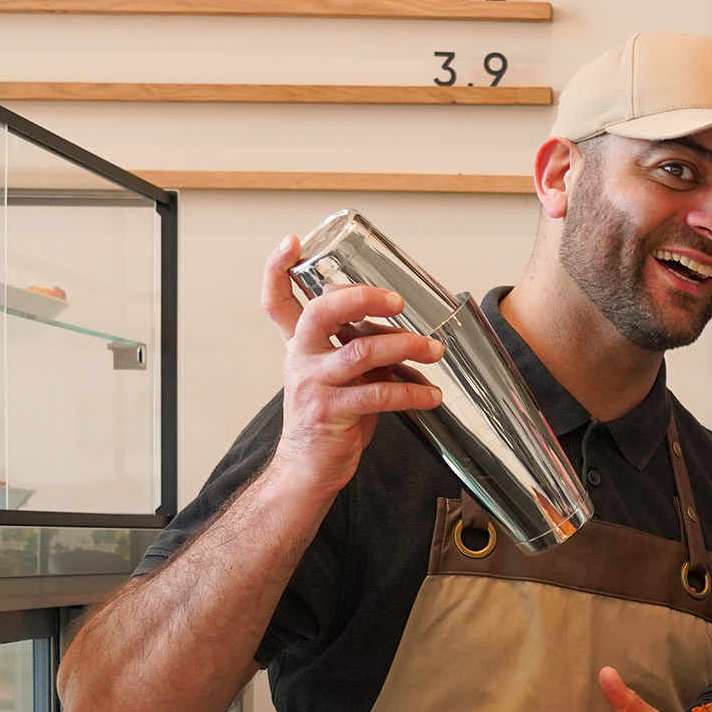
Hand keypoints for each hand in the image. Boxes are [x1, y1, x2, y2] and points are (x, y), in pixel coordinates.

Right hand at [262, 233, 445, 499]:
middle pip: (321, 313)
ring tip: (435, 350)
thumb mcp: (339, 376)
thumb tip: (411, 337)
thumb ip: (360, 350)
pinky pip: (378, 394)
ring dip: (406, 347)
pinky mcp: (330, 413)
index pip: (277, 300)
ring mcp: (312, 385)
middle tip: (397, 301)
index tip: (292, 242)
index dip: (277, 269)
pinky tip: (431, 394)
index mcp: (300, 345)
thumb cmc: (330, 419)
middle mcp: (301, 359)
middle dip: (361, 298)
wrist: (309, 469)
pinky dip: (412, 392)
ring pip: (361, 353)